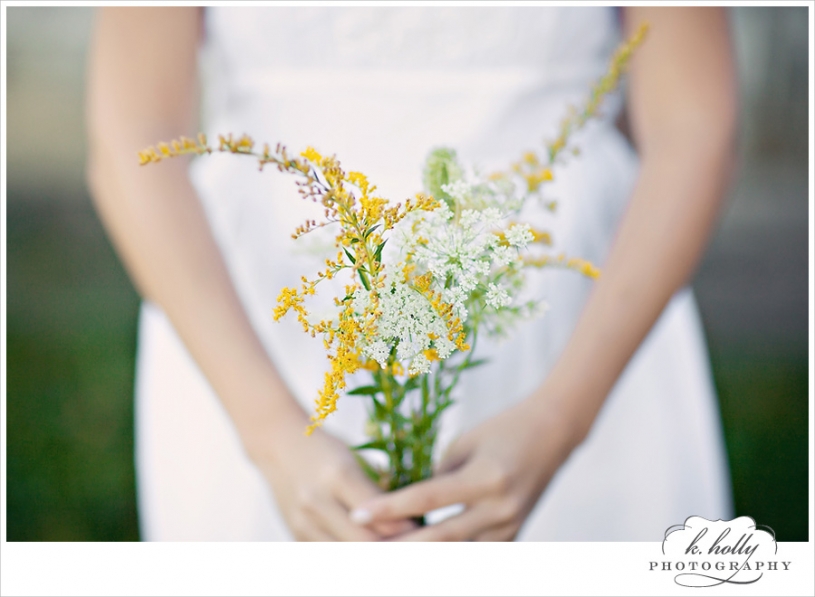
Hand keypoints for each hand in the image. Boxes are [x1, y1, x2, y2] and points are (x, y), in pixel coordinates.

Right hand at [249, 410, 414, 540]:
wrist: (276, 443)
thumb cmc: (326, 447)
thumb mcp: (354, 459)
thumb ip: (378, 489)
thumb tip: (412, 518)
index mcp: (338, 475)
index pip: (380, 515)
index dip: (407, 529)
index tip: (428, 531)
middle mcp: (317, 502)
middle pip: (365, 543)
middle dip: (394, 548)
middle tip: (420, 547)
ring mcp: (302, 522)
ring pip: (346, 555)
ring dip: (374, 555)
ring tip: (398, 550)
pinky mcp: (296, 535)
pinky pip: (329, 555)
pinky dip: (350, 554)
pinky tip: (370, 549)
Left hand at [349, 398, 578, 540]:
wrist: (553, 432)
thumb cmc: (502, 428)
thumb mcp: (465, 443)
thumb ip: (438, 476)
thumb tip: (408, 506)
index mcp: (486, 477)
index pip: (427, 498)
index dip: (390, 508)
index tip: (358, 515)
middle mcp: (500, 507)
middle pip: (440, 539)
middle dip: (400, 547)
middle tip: (366, 550)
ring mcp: (511, 526)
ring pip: (458, 554)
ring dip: (423, 557)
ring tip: (388, 557)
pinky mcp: (515, 534)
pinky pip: (477, 554)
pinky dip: (450, 556)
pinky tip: (422, 555)